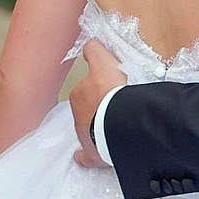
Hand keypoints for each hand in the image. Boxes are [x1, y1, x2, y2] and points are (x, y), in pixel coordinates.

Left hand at [69, 40, 125, 168]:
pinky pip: (85, 155)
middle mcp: (78, 115)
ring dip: (98, 126)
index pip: (87, 86)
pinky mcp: (91, 154)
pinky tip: (86, 155)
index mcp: (80, 94)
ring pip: (90, 128)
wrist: (119, 122)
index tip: (105, 86)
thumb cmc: (113, 92)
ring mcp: (84, 136)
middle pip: (88, 107)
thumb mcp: (104, 63)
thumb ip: (95, 51)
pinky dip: (84, 156)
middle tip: (117, 104)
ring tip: (117, 124)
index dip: (98, 84)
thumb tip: (88, 42)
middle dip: (98, 105)